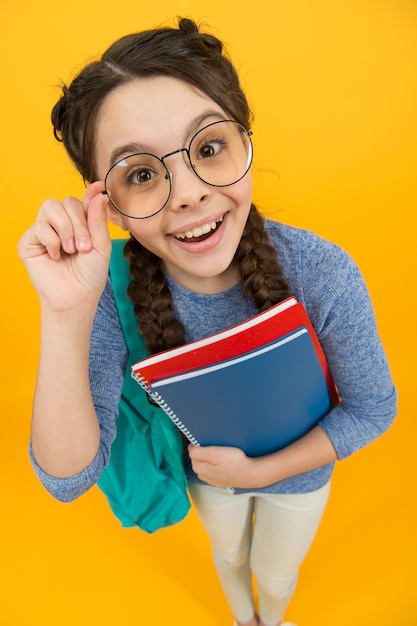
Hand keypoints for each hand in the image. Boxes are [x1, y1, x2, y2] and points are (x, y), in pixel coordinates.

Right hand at [18, 181, 111, 312]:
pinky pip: (39, 226)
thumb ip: (98, 220)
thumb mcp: (101, 246)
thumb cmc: (90, 275)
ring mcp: (44, 231)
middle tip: (84, 247)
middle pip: (67, 201)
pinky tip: (56, 256)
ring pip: (50, 207)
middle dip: (79, 223)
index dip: (90, 192)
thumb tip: (98, 192)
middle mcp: (61, 224)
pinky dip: (52, 241)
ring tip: (71, 250)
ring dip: (65, 229)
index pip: (83, 201)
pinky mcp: (29, 241)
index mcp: (80, 224)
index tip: (99, 186)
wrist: (76, 297)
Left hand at [188, 444, 258, 488]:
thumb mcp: (213, 452)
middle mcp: (202, 476)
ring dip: (214, 458)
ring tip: (225, 453)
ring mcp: (212, 480)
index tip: (211, 442)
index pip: (193, 451)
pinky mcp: (221, 481)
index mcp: (198, 468)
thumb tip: (190, 447)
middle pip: (200, 458)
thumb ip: (197, 451)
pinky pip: (216, 469)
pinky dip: (220, 464)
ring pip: (208, 463)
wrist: (251, 474)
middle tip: (219, 447)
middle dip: (207, 451)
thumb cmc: (234, 462)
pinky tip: (228, 461)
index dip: (201, 444)